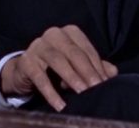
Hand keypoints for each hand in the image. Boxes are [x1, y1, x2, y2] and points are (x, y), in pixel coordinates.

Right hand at [0, 25, 117, 110]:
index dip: (97, 67)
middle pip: (74, 53)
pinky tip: (60, 105)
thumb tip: (113, 73)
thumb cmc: (56, 66)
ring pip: (58, 60)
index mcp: (70, 33)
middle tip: (96, 88)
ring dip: (72, 78)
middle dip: (87, 72)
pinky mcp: (26, 61)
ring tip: (82, 93)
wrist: (25, 71)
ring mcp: (38, 46)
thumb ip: (95, 67)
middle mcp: (54, 34)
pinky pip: (40, 77)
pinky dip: (51, 92)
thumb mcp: (77, 65)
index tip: (106, 84)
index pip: (87, 49)